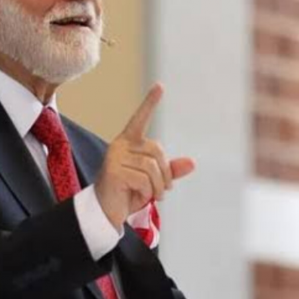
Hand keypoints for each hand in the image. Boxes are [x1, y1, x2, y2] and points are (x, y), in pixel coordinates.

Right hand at [94, 83, 195, 228]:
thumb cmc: (128, 192)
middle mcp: (120, 145)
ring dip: (158, 186)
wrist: (107, 212)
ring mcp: (114, 158)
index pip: (140, 118)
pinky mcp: (113, 172)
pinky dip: (147, 192)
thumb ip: (170, 170)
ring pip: (151, 167)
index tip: (160, 86)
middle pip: (156, 150)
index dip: (150, 102)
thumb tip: (192, 163)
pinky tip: (138, 197)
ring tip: (152, 196)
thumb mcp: (153, 181)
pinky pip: (143, 180)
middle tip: (163, 190)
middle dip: (165, 173)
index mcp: (128, 142)